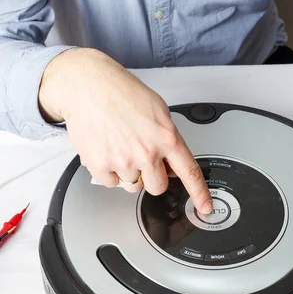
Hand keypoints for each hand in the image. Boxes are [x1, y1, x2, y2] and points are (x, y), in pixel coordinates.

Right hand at [38, 48, 212, 213]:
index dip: (199, 193)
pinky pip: (111, 183)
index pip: (190, 172)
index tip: (205, 207)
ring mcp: (123, 161)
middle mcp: (147, 153)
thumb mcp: (158, 110)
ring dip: (129, 173)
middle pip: (157, 187)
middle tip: (141, 159)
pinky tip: (107, 150)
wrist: (88, 86)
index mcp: (166, 138)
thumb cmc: (121, 93)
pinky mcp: (101, 166)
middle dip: (152, 177)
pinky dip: (109, 171)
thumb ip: (168, 139)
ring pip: (133, 186)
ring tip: (120, 147)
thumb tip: (172, 163)